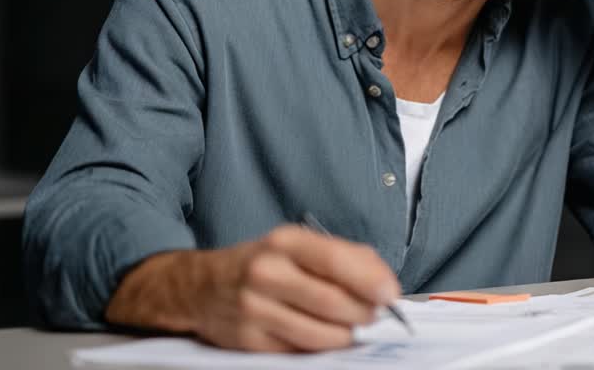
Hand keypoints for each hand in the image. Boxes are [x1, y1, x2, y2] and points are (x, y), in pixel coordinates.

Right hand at [106, 225, 399, 352]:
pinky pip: (300, 351)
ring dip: (346, 334)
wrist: (203, 287)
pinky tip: (322, 334)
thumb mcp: (299, 245)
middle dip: (364, 313)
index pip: (335, 260)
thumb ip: (346, 257)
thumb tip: (385, 284)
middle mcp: (266, 273)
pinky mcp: (249, 341)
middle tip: (374, 314)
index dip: (370, 280)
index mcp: (284, 242)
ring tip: (350, 325)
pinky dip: (321, 347)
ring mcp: (254, 309)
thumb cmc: (265, 264)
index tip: (391, 294)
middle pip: (333, 302)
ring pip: (320, 334)